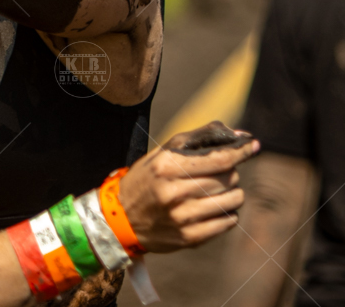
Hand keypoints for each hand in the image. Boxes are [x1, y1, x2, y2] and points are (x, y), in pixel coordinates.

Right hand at [119, 121, 259, 252]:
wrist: (120, 219)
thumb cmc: (147, 180)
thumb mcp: (162, 154)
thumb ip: (198, 139)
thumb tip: (240, 136)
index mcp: (166, 166)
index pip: (218, 159)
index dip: (240, 151)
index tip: (253, 145)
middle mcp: (174, 191)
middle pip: (229, 178)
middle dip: (229, 173)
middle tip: (215, 174)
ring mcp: (182, 217)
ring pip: (234, 199)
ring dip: (231, 193)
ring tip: (214, 193)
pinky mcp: (190, 237)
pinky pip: (229, 221)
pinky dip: (227, 213)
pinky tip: (211, 209)